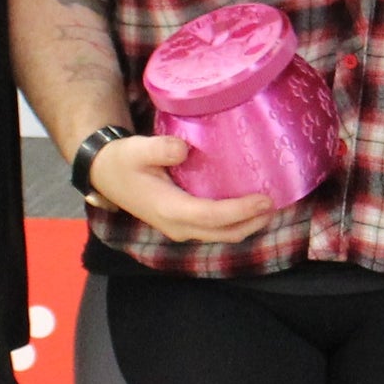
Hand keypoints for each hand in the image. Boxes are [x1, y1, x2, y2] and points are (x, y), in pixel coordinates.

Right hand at [87, 134, 274, 243]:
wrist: (105, 175)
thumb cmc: (123, 160)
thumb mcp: (137, 149)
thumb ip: (160, 148)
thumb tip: (184, 148)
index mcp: (169, 209)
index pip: (213, 216)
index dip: (241, 211)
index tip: (265, 199)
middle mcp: (178, 226)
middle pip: (225, 233)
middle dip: (254, 222)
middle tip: (278, 203)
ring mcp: (181, 229)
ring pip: (222, 235)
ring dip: (248, 225)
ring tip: (270, 208)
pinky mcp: (184, 225)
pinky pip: (215, 230)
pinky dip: (236, 223)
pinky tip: (250, 209)